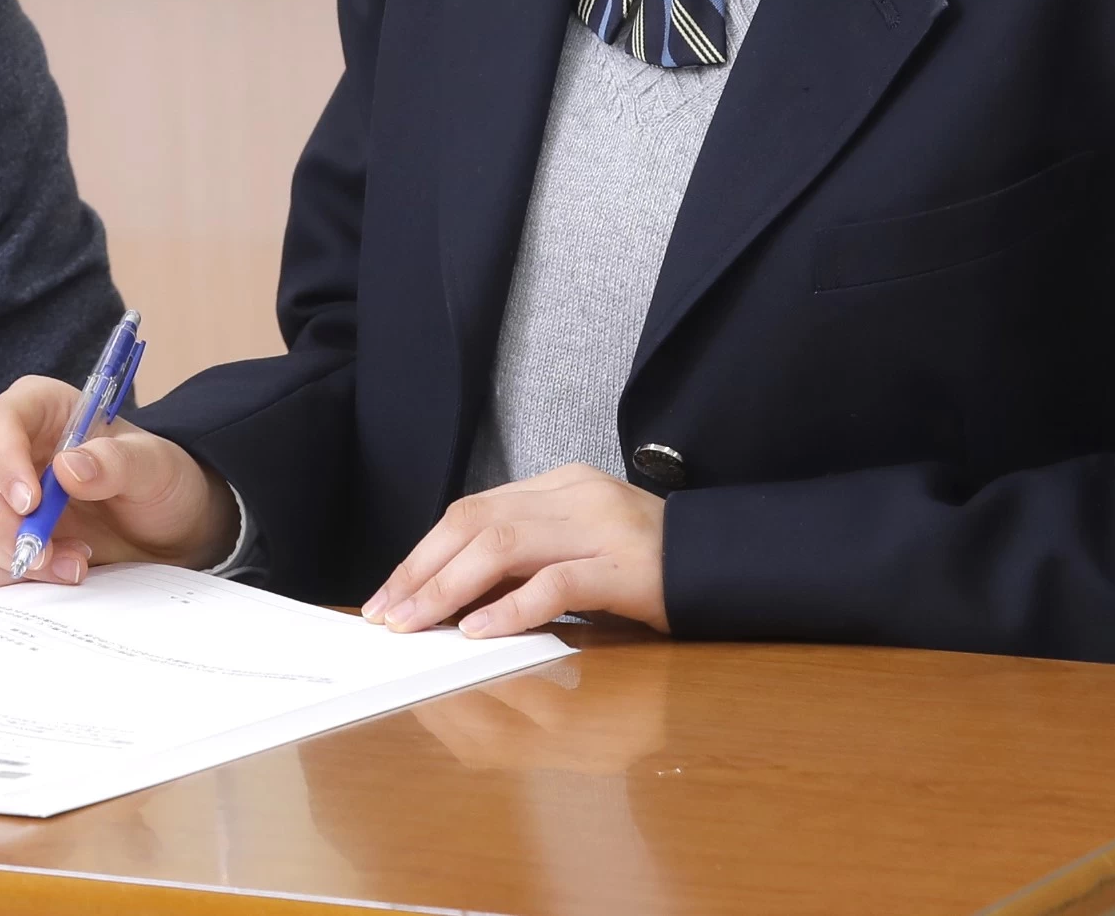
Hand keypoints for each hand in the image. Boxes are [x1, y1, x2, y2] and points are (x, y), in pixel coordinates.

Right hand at [0, 376, 238, 585]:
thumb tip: (68, 468)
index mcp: (41, 409)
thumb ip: (116, 461)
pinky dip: (18, 573)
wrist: (168, 529)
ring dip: (10, 550)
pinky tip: (66, 569)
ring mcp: (4, 497)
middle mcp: (11, 449)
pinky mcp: (8, 539)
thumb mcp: (154, 465)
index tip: (31, 502)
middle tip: (38, 544)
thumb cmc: (159, 481)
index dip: (2, 460)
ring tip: (74, 561)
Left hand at [362, 464, 668, 639]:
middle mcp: (574, 495)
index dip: (424, 552)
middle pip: (476, 523)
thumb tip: (450, 593)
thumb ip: (524, 558)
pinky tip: (480, 630)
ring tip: (419, 623)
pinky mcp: (625, 566)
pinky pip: (556, 583)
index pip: (472, 510)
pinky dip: (510, 607)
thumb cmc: (646, 565)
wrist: (725, 562)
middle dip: (423, 570)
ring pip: (503, 547)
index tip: (390, 592)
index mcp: (558, 485)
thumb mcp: (577, 547)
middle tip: (388, 614)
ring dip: (449, 588)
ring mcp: (600, 527)